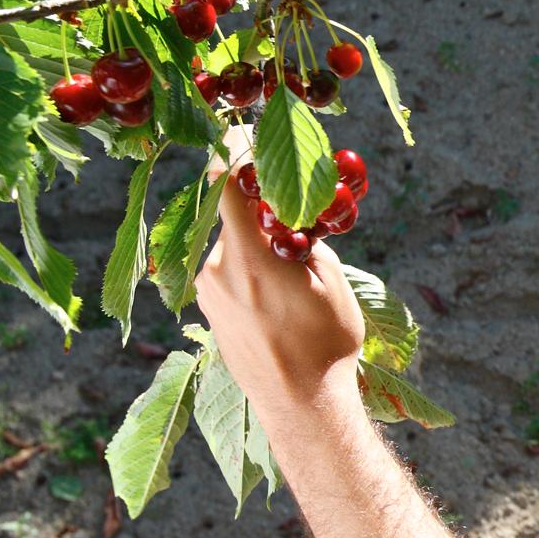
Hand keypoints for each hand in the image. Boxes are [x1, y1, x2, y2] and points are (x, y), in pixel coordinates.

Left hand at [194, 126, 365, 413]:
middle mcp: (217, 271)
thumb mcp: (331, 280)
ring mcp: (207, 293)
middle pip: (229, 214)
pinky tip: (277, 290)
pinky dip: (248, 266)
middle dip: (257, 205)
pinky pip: (226, 271)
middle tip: (289, 208)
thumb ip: (307, 240)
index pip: (224, 185)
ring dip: (255, 240)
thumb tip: (293, 219)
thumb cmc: (326, 342)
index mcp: (248, 258)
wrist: (300, 404)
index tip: (243, 132)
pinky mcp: (208, 312)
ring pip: (229, 245)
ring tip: (291, 262)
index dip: (232, 153)